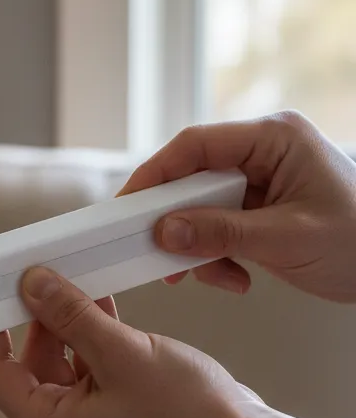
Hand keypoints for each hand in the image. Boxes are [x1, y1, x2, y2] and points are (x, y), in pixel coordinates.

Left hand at [0, 267, 263, 417]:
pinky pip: (89, 371)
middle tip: (43, 275)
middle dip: (36, 319)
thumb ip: (70, 315)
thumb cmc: (189, 416)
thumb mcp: (122, 353)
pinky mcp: (114, 417)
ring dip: (68, 324)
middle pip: (27, 364)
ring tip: (78, 283)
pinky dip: (92, 340)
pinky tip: (102, 305)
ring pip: (60, 364)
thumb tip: (31, 284)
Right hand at [120, 111, 355, 301]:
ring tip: (207, 277)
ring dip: (197, 245)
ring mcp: (262, 181)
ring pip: (201, 207)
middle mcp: (264, 152)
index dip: (155, 174)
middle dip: (176, 221)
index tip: (128, 207)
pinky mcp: (261, 209)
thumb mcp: (288, 239)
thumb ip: (222, 234)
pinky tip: (235, 278)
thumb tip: (163, 231)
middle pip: (193, 178)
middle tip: (157, 253)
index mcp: (275, 138)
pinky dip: (217, 255)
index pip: (196, 146)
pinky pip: (219, 226)